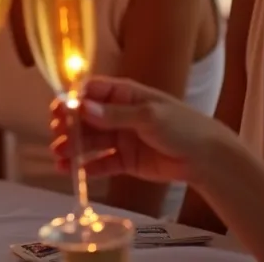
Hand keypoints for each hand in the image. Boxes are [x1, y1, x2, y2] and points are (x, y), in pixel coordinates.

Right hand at [49, 76, 218, 184]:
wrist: (207, 158)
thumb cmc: (183, 126)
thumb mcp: (149, 116)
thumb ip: (115, 114)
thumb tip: (82, 107)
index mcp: (126, 95)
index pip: (92, 91)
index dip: (73, 99)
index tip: (58, 110)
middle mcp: (119, 114)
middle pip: (86, 118)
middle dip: (69, 125)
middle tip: (57, 135)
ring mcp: (121, 138)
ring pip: (90, 141)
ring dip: (73, 147)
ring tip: (58, 156)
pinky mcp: (125, 161)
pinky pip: (101, 163)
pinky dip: (86, 167)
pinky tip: (71, 171)